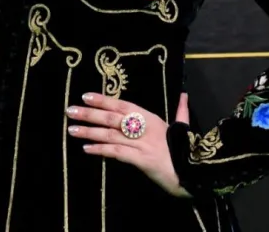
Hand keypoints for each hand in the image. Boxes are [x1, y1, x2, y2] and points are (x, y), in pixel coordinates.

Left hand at [66, 92, 192, 198]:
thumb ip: (180, 111)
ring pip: (111, 135)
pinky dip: (101, 151)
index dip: (104, 99)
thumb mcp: (183, 127)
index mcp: (152, 118)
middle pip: (113, 118)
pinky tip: (87, 149)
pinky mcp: (142, 160)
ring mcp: (143, 144)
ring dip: (90, 132)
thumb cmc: (187, 150)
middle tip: (70, 111)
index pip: (123, 105)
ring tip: (72, 130)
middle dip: (90, 114)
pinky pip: (118, 153)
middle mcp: (145, 128)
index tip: (85, 96)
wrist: (198, 173)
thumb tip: (184, 94)